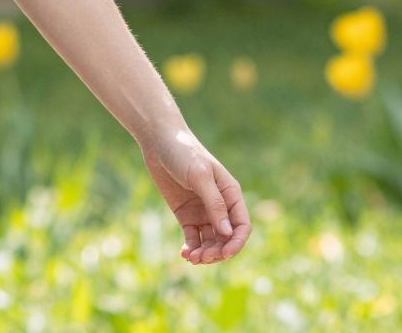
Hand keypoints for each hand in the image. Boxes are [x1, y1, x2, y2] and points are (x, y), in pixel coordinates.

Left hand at [140, 127, 250, 264]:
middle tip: (202, 257)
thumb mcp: (200, 177)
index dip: (236, 243)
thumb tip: (227, 233)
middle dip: (218, 252)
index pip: (242, 226)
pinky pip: (193, 238)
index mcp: (231, 194)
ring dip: (204, 253)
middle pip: (226, 238)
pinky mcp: (186, 215)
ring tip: (192, 257)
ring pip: (210, 241)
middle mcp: (220, 206)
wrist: (159, 142)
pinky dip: (191, 248)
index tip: (224, 254)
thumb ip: (214, 204)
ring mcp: (203, 211)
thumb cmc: (184, 153)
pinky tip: (185, 253)